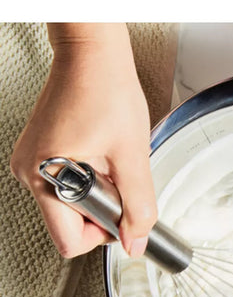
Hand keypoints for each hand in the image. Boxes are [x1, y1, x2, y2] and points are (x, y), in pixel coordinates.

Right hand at [10, 23, 156, 257]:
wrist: (92, 55)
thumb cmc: (106, 90)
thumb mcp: (132, 156)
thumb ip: (138, 206)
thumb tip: (136, 241)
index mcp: (45, 177)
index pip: (69, 241)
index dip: (102, 233)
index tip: (120, 210)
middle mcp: (30, 173)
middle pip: (70, 224)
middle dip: (101, 210)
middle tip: (115, 176)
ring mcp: (32, 163)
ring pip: (70, 206)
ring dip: (96, 193)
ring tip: (107, 159)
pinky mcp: (40, 154)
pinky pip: (67, 186)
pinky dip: (88, 179)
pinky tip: (98, 154)